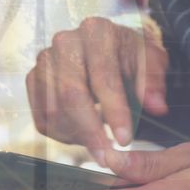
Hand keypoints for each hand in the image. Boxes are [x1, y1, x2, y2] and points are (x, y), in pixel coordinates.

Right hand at [26, 16, 168, 163]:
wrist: (104, 49)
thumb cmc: (129, 58)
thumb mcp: (151, 63)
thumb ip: (154, 83)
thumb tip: (157, 106)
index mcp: (97, 31)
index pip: (103, 77)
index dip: (115, 111)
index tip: (125, 140)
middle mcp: (64, 41)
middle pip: (71, 95)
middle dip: (90, 132)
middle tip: (107, 157)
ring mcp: (44, 60)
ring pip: (54, 111)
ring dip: (78, 136)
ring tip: (100, 143)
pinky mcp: (32, 80)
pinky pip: (43, 119)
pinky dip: (63, 135)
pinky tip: (83, 134)